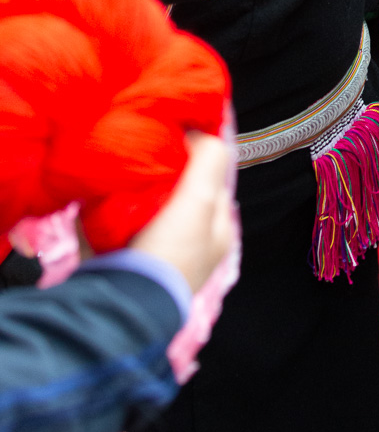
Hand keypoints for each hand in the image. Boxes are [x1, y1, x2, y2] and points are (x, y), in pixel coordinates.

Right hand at [129, 133, 235, 294]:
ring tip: (126, 164)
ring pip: (150, 202)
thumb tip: (200, 132)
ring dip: (138, 185)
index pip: (213, 176)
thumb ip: (210, 160)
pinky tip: (108, 189)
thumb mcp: (202, 200)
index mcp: (217, 228)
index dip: (197, 151)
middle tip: (147, 145)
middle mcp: (192, 241)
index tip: (174, 130)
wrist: (123, 301)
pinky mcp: (124, 255)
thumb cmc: (170, 250)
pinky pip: (121, 217)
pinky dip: (116, 203)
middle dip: (165, 169)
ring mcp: (157, 250)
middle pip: (180, 188)